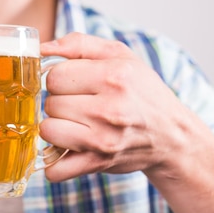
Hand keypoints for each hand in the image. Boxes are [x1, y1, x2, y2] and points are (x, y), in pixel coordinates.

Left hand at [40, 32, 197, 181]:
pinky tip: (69, 149)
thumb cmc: (141, 91)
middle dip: (60, 102)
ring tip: (75, 124)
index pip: (55, 76)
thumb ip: (78, 44)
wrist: (172, 135)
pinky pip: (55, 168)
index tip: (74, 84)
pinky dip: (55, 162)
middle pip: (51, 103)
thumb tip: (42, 47)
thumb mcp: (119, 55)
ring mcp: (103, 139)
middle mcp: (109, 108)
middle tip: (79, 104)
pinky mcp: (97, 163)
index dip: (60, 79)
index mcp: (114, 75)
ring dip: (56, 128)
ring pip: (48, 131)